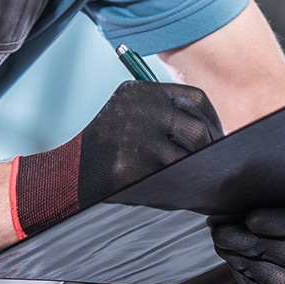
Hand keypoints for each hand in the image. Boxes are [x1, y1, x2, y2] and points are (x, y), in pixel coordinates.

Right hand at [10, 81, 221, 236]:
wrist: (64, 177)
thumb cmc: (106, 151)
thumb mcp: (130, 117)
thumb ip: (167, 117)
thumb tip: (220, 137)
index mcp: (138, 92)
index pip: (196, 100)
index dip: (213, 122)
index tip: (216, 140)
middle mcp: (136, 109)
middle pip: (197, 131)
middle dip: (209, 153)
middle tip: (210, 166)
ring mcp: (131, 139)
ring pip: (187, 159)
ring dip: (194, 173)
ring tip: (191, 180)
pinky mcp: (127, 168)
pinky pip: (171, 180)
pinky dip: (180, 188)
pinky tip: (175, 191)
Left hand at [210, 208, 284, 283]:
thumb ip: (281, 203)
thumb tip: (238, 205)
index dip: (273, 222)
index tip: (248, 217)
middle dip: (248, 242)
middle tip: (220, 231)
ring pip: (278, 281)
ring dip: (243, 261)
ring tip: (223, 245)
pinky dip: (246, 280)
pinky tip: (234, 262)